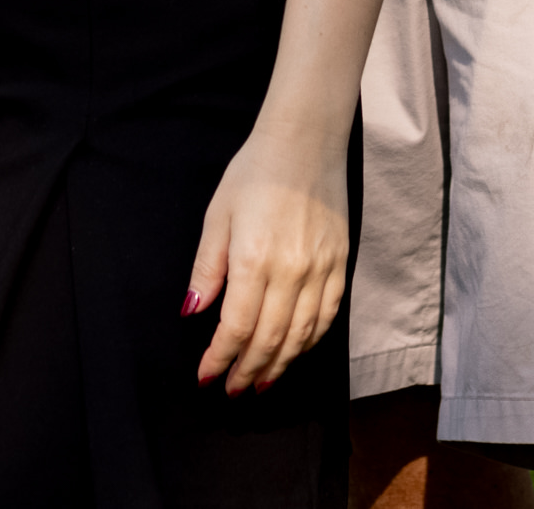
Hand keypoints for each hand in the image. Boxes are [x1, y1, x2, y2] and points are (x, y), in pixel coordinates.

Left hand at [187, 120, 349, 392]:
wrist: (306, 141)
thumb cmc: (255, 172)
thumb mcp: (217, 215)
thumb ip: (207, 269)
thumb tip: (192, 313)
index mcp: (254, 259)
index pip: (236, 327)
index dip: (220, 359)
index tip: (207, 378)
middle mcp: (291, 271)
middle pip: (269, 339)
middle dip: (248, 370)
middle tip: (233, 390)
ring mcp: (321, 270)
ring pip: (301, 335)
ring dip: (280, 365)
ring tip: (261, 384)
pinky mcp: (341, 264)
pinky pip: (328, 316)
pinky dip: (310, 341)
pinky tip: (296, 352)